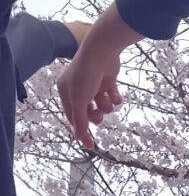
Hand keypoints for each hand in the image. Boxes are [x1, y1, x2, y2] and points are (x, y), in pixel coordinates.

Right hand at [58, 3, 141, 147]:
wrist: (102, 50)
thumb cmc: (86, 74)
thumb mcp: (79, 100)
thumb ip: (80, 120)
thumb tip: (80, 138)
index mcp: (66, 90)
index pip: (72, 116)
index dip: (81, 130)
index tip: (89, 145)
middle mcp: (78, 88)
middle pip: (87, 113)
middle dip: (94, 117)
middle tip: (98, 115)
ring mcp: (94, 85)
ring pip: (101, 107)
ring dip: (105, 106)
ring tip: (106, 100)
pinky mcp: (108, 82)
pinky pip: (112, 98)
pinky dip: (114, 99)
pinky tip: (114, 94)